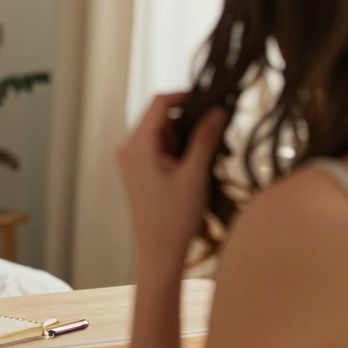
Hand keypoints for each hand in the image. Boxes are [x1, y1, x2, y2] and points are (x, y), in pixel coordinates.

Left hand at [115, 92, 229, 271]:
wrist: (159, 252)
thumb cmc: (175, 218)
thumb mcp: (194, 175)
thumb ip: (205, 138)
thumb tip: (219, 109)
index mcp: (137, 146)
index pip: (159, 103)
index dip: (185, 95)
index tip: (211, 100)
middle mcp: (127, 148)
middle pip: (161, 117)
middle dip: (189, 122)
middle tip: (216, 136)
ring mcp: (130, 159)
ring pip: (162, 133)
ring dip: (185, 139)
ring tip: (205, 160)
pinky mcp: (136, 169)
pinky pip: (158, 147)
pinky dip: (177, 151)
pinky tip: (193, 168)